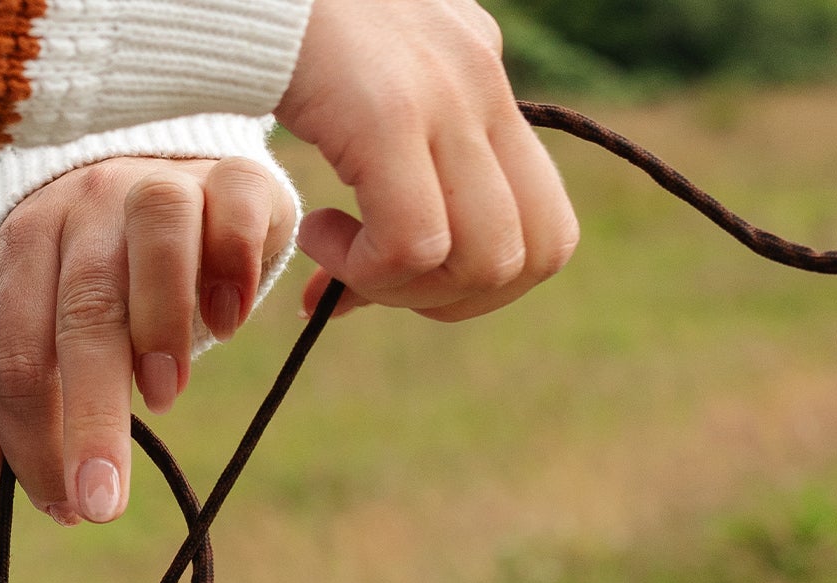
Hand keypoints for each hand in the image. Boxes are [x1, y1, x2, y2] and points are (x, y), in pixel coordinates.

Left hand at [0, 155, 294, 525]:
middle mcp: (87, 204)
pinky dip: (234, 267)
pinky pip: (236, 209)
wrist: (172, 167)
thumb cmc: (114, 268)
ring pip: (156, 233)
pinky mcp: (234, 176)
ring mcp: (160, 180)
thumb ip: (31, 390)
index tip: (67, 508)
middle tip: (102, 503)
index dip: (33, 440)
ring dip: (160, 326)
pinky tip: (226, 322)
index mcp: (29, 246)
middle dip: (91, 418)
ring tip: (163, 398)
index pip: (16, 353)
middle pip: (83, 310)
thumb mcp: (58, 320)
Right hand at [278, 0, 578, 322]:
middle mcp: (484, 84)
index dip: (486, 283)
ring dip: (404, 288)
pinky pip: (413, 245)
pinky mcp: (391, 115)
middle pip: (534, 255)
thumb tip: (408, 251)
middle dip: (452, 300)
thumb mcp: (375, 81)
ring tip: (337, 252)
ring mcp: (447, 97)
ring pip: (484, 261)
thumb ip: (408, 148)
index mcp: (487, 77)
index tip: (412, 276)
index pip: (549, 227)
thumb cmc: (287, 28)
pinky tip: (313, 231)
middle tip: (377, 278)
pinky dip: (362, 268)